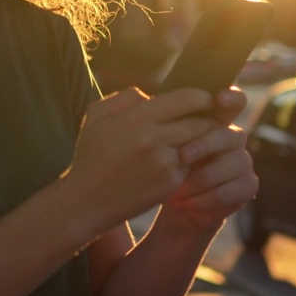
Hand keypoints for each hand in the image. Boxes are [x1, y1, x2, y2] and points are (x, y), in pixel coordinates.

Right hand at [62, 86, 219, 234]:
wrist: (86, 201)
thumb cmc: (91, 155)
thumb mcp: (95, 115)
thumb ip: (125, 97)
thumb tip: (151, 95)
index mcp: (136, 118)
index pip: (186, 99)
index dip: (202, 97)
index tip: (205, 98)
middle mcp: (153, 139)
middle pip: (198, 122)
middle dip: (207, 120)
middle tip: (209, 119)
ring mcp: (163, 163)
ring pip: (197, 144)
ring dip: (200, 141)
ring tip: (196, 139)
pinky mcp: (170, 184)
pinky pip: (189, 165)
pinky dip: (187, 162)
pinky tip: (177, 162)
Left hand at [157, 89, 257, 235]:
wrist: (175, 204)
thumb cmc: (164, 168)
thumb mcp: (160, 144)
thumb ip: (162, 122)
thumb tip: (144, 97)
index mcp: (215, 122)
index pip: (234, 101)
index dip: (232, 97)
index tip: (219, 98)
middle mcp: (233, 139)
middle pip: (229, 134)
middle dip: (205, 145)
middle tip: (181, 156)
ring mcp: (243, 162)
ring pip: (232, 164)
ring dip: (201, 179)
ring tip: (176, 191)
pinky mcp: (247, 186)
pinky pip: (232, 190)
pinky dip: (205, 198)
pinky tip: (185, 203)